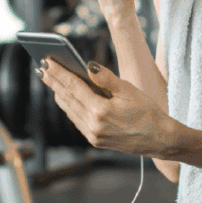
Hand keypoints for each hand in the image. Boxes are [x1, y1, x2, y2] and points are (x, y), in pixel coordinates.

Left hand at [37, 57, 175, 157]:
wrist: (159, 139)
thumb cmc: (147, 112)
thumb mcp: (128, 90)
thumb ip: (105, 78)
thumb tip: (87, 66)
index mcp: (100, 110)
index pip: (73, 86)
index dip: (58, 72)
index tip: (47, 61)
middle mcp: (93, 125)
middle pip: (67, 98)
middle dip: (53, 81)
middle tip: (42, 67)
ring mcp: (92, 135)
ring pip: (69, 110)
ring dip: (59, 93)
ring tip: (50, 79)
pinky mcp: (95, 140)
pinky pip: (76, 120)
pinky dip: (69, 106)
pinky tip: (65, 97)